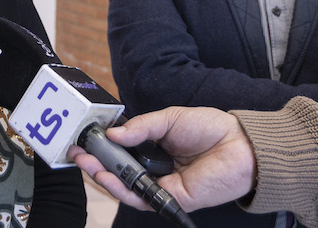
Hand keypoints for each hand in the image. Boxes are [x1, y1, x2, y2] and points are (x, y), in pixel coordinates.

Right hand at [67, 107, 256, 212]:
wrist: (241, 145)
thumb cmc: (210, 128)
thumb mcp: (169, 119)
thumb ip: (140, 127)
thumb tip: (113, 133)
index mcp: (153, 147)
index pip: (120, 150)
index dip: (101, 146)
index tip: (83, 138)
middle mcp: (154, 167)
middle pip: (118, 170)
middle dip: (94, 163)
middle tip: (76, 153)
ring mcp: (161, 184)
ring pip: (125, 186)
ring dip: (102, 176)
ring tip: (86, 163)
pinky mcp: (171, 198)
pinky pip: (141, 197)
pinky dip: (121, 188)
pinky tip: (106, 176)